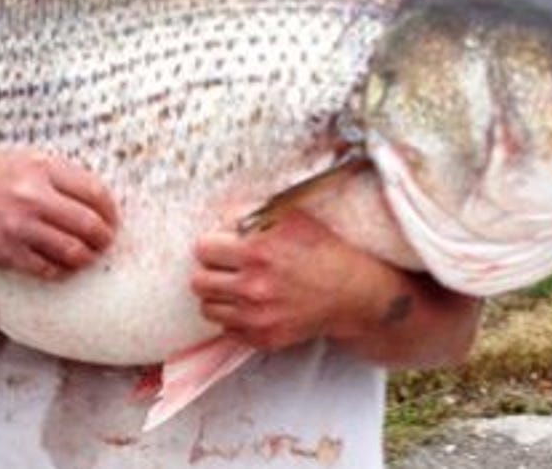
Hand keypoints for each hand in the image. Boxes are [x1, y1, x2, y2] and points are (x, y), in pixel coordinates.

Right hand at [0, 149, 118, 280]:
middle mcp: (32, 194)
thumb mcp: (16, 161)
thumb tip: (94, 192)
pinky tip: (61, 268)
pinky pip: (48, 269)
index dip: (109, 211)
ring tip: (86, 258)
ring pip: (73, 250)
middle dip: (103, 238)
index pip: (94, 191)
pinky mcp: (8, 252)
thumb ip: (52, 171)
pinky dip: (60, 272)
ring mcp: (20, 225)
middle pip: (89, 224)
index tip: (110, 219)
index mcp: (39, 166)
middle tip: (104, 243)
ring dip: (85, 258)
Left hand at [191, 207, 372, 350]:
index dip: (212, 245)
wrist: (352, 294)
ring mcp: (258, 317)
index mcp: (257, 252)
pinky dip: (234, 318)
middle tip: (227, 268)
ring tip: (237, 287)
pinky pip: (226, 329)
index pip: (202, 249)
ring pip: (207, 308)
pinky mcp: (263, 339)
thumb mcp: (289, 218)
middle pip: (199, 281)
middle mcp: (253, 287)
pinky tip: (252, 305)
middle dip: (211, 271)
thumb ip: (249, 214)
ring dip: (219, 296)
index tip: (222, 247)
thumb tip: (220, 220)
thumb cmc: (322, 251)